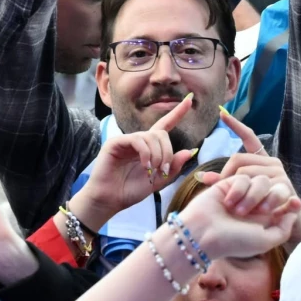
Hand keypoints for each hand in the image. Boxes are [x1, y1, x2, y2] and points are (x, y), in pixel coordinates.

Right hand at [71, 95, 200, 231]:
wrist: (109, 201)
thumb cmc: (130, 191)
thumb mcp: (158, 181)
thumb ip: (173, 167)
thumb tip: (191, 151)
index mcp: (149, 148)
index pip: (165, 125)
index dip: (178, 113)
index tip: (190, 99)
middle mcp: (138, 141)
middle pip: (161, 133)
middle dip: (167, 151)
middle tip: (164, 169)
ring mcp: (126, 140)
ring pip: (150, 137)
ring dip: (157, 155)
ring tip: (153, 170)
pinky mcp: (116, 142)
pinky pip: (137, 140)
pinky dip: (145, 153)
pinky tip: (145, 165)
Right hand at [179, 171, 300, 261]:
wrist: (203, 233)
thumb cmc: (234, 241)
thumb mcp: (265, 241)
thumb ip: (284, 228)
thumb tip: (294, 209)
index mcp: (266, 219)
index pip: (285, 204)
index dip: (292, 202)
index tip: (297, 202)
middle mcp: (256, 205)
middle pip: (276, 189)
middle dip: (272, 198)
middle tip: (262, 209)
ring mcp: (244, 193)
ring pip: (262, 181)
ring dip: (252, 196)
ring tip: (237, 211)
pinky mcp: (230, 183)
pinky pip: (243, 176)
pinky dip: (238, 190)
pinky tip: (227, 202)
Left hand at [197, 108, 300, 244]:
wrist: (288, 226)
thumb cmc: (261, 209)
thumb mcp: (242, 193)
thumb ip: (224, 182)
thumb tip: (201, 176)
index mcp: (262, 160)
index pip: (249, 137)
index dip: (236, 126)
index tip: (222, 114)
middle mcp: (272, 162)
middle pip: (239, 160)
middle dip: (226, 178)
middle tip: (223, 197)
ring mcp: (280, 174)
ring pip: (248, 175)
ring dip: (239, 192)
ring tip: (234, 208)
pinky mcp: (286, 187)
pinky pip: (265, 190)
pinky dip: (257, 199)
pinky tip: (256, 208)